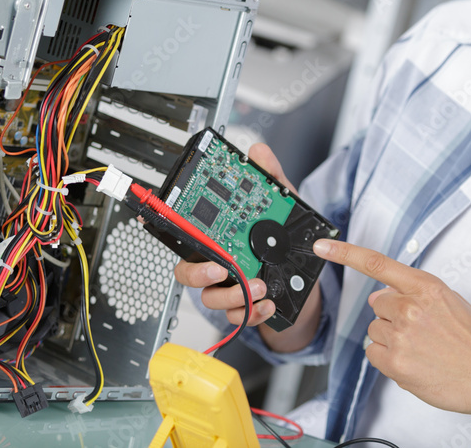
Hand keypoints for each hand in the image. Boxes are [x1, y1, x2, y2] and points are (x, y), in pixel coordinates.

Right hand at [173, 142, 296, 327]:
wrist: (305, 279)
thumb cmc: (284, 241)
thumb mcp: (282, 207)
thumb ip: (271, 178)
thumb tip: (258, 152)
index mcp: (217, 240)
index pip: (186, 236)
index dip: (167, 228)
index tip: (165, 223)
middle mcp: (217, 266)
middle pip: (188, 274)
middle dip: (199, 273)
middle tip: (220, 268)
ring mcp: (229, 289)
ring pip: (212, 300)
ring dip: (233, 296)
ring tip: (257, 285)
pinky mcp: (246, 308)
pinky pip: (238, 317)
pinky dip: (253, 313)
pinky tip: (267, 303)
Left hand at [313, 238, 470, 444]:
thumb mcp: (451, 302)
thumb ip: (415, 293)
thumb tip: (384, 294)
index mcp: (426, 287)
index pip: (377, 264)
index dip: (345, 254)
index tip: (322, 247)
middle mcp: (410, 308)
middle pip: (376, 305)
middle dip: (391, 315)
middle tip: (420, 330)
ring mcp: (401, 336)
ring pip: (375, 330)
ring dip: (392, 339)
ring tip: (422, 348)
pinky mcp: (395, 363)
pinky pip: (374, 353)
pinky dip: (388, 359)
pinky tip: (413, 361)